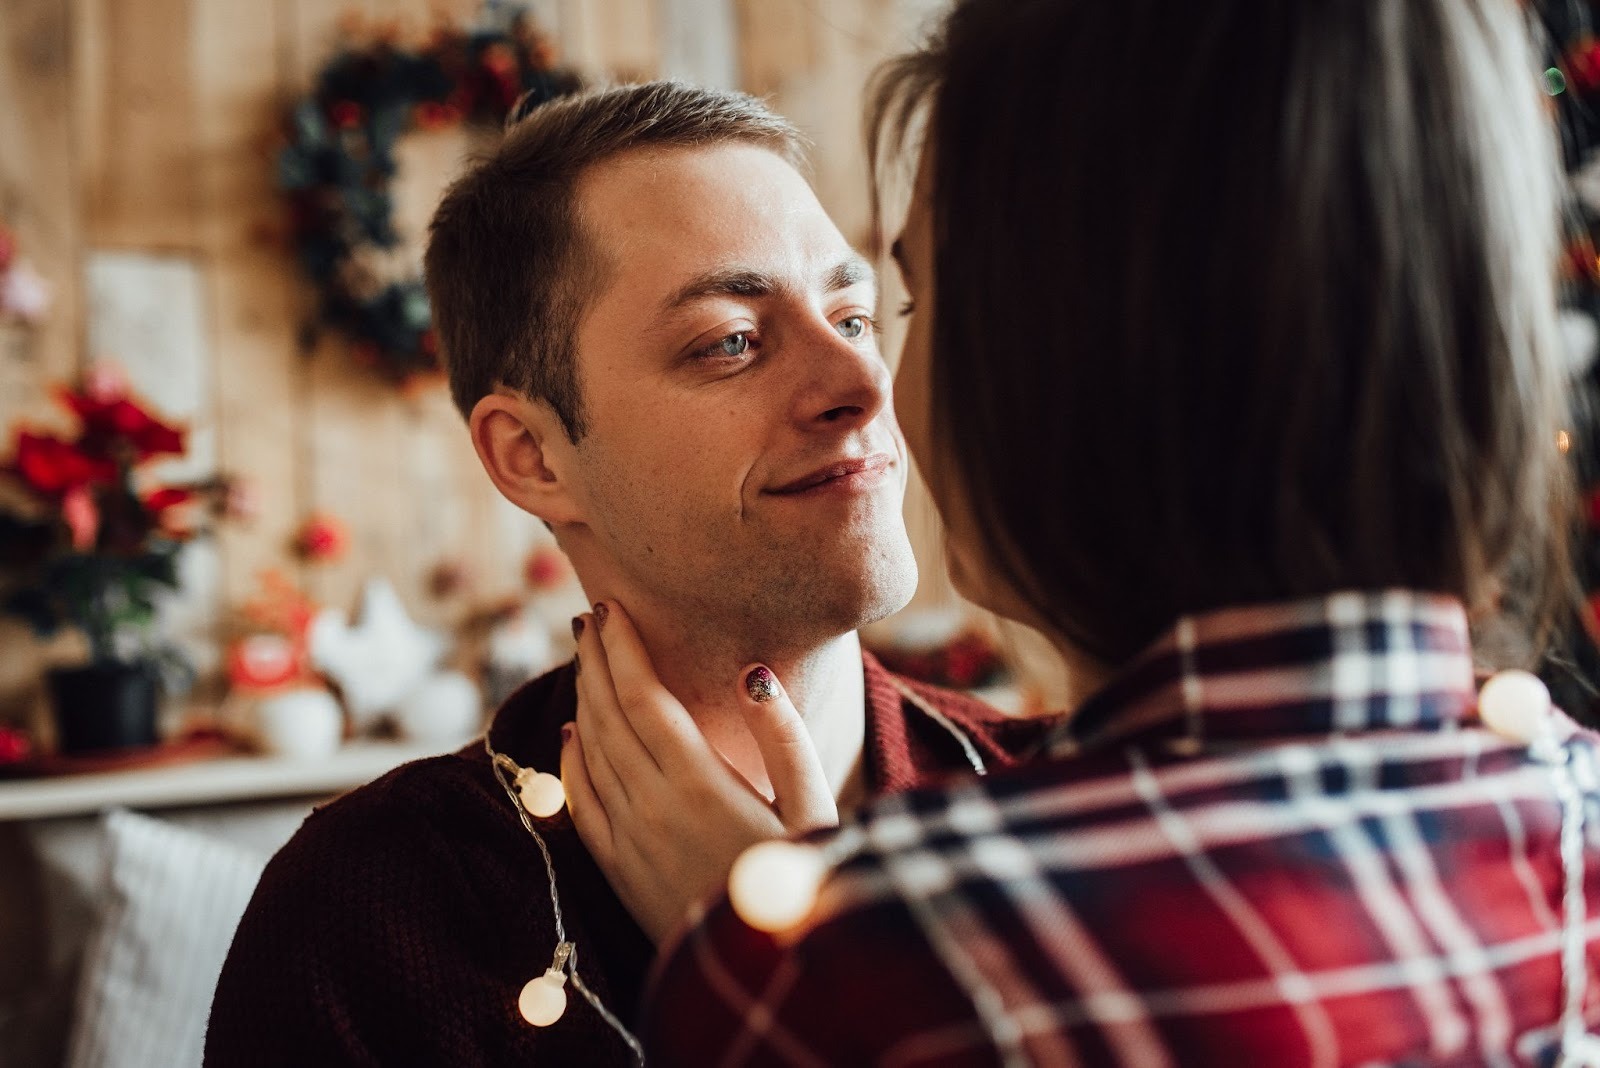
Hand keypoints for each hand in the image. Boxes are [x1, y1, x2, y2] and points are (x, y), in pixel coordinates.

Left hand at [561, 601, 837, 943]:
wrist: (768, 975)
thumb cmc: (807, 881)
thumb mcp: (815, 808)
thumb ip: (785, 738)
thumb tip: (753, 673)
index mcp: (700, 784)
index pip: (644, 697)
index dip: (624, 649)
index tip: (611, 606)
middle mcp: (653, 808)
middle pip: (608, 715)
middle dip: (596, 660)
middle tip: (589, 616)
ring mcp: (629, 842)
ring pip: (590, 753)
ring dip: (582, 698)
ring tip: (584, 657)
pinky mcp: (620, 872)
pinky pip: (581, 805)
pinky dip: (570, 762)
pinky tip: (571, 733)